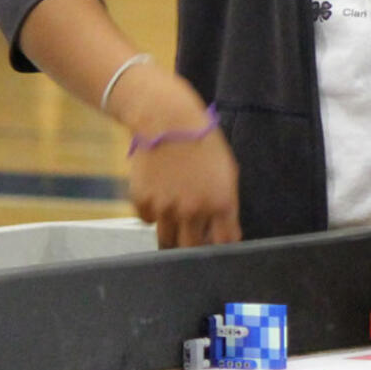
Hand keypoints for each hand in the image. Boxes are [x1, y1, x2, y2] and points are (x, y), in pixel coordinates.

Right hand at [129, 127, 241, 247]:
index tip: (216, 242)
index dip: (221, 245)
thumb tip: (227, 233)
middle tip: (193, 234)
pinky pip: (148, 219)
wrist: (169, 121)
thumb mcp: (227, 171)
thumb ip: (226, 205)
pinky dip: (154, 213)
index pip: (223, 242)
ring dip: (173, 231)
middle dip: (194, 244)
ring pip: (167, 239)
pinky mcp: (142, 201)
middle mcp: (193, 210)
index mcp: (220, 202)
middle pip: (191, 248)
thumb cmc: (204, 142)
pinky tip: (160, 193)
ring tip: (176, 211)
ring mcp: (165, 208)